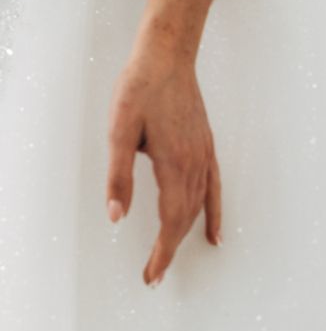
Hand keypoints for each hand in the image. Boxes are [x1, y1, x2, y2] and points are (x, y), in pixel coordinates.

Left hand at [106, 39, 221, 285]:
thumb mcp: (118, 129)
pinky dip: (214, 214)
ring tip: (171, 257)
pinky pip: (214, 189)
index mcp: (171, 164)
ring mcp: (202, 156)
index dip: (161, 252)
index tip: (150, 274)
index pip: (169, 222)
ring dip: (185, 235)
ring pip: (198, 207)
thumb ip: (118, 174)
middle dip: (169, 250)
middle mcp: (193, 165)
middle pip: (184, 220)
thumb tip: (116, 215)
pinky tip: (214, 232)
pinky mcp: (205, 146)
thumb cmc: (139, 88)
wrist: (166, 56)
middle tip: (153, 275)